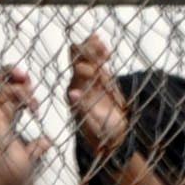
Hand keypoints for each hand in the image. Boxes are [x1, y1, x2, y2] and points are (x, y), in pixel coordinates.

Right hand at [0, 65, 47, 184]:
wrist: (4, 181)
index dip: (18, 84)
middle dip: (10, 72)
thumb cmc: (11, 170)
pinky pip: (0, 96)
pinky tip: (31, 104)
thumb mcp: (29, 155)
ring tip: (27, 82)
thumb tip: (47, 141)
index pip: (7, 92)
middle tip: (26, 76)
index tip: (32, 85)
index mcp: (6, 118)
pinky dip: (16, 93)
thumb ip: (36, 147)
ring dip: (13, 78)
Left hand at [66, 35, 129, 160]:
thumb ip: (83, 107)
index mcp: (74, 91)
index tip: (96, 68)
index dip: (85, 64)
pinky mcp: (101, 79)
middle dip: (88, 50)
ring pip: (89, 56)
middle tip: (102, 49)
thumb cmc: (101, 132)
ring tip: (105, 47)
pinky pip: (100, 62)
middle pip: (78, 57)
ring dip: (95, 48)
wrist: (111, 137)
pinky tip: (106, 48)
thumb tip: (72, 93)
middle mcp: (79, 82)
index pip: (76, 70)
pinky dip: (102, 53)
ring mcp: (90, 79)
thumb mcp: (92, 123)